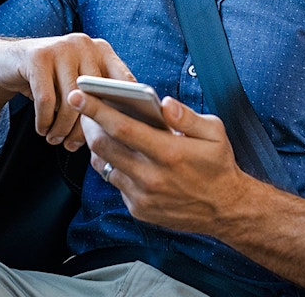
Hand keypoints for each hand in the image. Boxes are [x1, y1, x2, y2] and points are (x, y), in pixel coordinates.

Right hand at [0, 33, 133, 150]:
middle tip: (74, 146)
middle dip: (84, 127)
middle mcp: (85, 44)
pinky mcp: (38, 56)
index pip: (124, 81)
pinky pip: (46, 100)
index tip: (115, 135)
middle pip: (95, 95)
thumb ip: (97, 98)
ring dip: (62, 128)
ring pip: (70, 100)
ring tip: (55, 140)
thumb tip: (115, 131)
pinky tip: (43, 130)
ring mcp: (61, 47)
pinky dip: (45, 121)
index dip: (123, 110)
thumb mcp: (76, 83)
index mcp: (102, 50)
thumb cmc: (52, 80)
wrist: (9, 61)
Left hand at [68, 88, 252, 233]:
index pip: (122, 127)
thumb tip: (164, 103)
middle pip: (104, 146)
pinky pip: (116, 183)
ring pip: (104, 165)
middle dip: (88, 123)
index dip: (96, 110)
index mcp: (168, 153)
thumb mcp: (214, 132)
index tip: (78, 95)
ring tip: (99, 127)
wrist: (226, 210)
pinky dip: (114, 166)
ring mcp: (142, 196)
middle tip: (83, 107)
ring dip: (99, 145)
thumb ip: (187, 116)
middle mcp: (151, 177)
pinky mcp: (138, 209)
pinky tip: (121, 154)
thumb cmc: (219, 165)